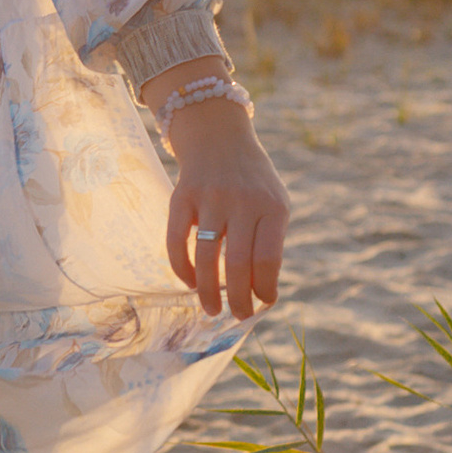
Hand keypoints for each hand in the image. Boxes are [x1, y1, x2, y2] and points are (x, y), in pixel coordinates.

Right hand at [159, 100, 289, 320]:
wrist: (219, 136)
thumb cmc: (252, 181)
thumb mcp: (274, 202)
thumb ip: (270, 242)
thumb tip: (261, 292)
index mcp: (272, 206)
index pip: (268, 259)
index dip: (265, 288)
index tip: (263, 303)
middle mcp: (242, 201)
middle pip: (238, 264)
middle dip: (238, 299)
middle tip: (238, 316)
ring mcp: (210, 198)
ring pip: (205, 257)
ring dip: (207, 291)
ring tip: (212, 309)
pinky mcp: (181, 197)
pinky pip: (177, 241)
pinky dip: (181, 268)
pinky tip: (189, 282)